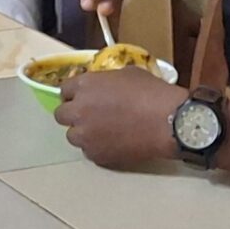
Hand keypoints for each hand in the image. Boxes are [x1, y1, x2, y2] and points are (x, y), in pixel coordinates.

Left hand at [54, 67, 183, 168]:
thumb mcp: (128, 74)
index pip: (64, 90)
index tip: (84, 97)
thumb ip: (108, 80)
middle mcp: (79, 110)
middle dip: (74, 114)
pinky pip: (88, 150)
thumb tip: (106, 86)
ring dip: (83, 132)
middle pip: (62, 115)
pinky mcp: (96, 154)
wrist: (167, 122)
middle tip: (91, 115)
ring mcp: (85, 135)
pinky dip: (97, 146)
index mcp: (85, 86)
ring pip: (73, 135)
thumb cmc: (152, 93)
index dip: (75, 94)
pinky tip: (114, 142)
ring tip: (103, 131)